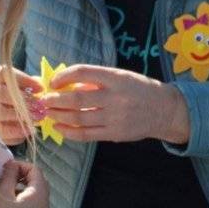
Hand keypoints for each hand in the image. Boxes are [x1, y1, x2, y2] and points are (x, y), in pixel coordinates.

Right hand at [0, 65, 45, 145]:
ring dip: (21, 116)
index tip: (40, 88)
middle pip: (0, 93)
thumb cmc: (18, 99)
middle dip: (22, 100)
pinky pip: (2, 131)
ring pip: (0, 113)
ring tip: (38, 117)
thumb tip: (40, 89)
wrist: (6, 119)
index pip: (4, 73)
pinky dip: (17, 131)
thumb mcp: (24, 88)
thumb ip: (31, 86)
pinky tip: (29, 129)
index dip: (23, 80)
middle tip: (39, 105)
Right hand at [0, 160, 48, 207]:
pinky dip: (26, 201)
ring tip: (8, 191)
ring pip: (38, 195)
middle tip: (8, 177)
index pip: (35, 170)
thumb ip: (9, 175)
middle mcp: (46, 203)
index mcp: (39, 193)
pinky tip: (12, 207)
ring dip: (25, 189)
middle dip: (24, 176)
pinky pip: (35, 207)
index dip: (21, 165)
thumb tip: (12, 164)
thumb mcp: (3, 193)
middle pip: (39, 182)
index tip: (7, 168)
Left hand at [43, 65, 190, 143]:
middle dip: (55, 99)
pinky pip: (86, 134)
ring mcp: (115, 118)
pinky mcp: (114, 134)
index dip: (63, 76)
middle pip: (76, 99)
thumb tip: (66, 84)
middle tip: (44, 100)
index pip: (83, 73)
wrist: (164, 110)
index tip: (53, 82)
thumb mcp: (121, 76)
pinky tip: (59, 127)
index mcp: (116, 78)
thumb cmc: (139, 89)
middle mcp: (115, 97)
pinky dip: (69, 132)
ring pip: (78, 118)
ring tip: (48, 113)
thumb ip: (96, 80)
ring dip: (58, 115)